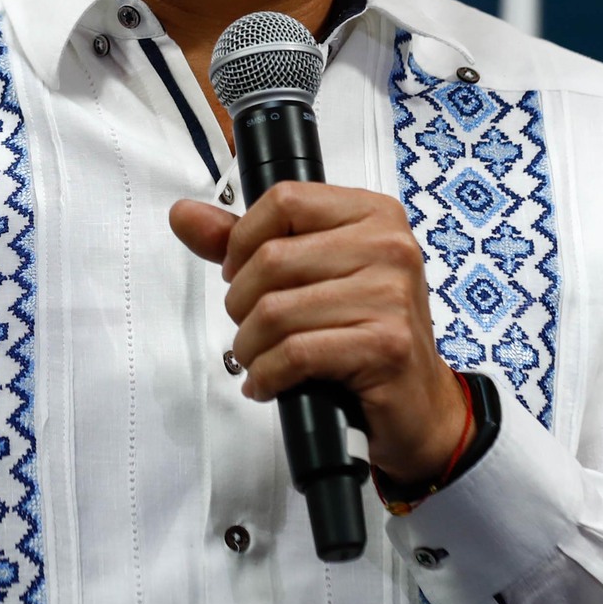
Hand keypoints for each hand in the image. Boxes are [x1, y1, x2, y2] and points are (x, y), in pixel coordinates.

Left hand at [169, 181, 468, 484]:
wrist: (418, 404)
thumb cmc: (364, 331)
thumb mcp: (311, 274)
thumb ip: (247, 242)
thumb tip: (184, 214)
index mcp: (373, 214)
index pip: (284, 200)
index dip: (243, 239)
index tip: (239, 271)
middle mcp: (389, 246)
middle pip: (271, 259)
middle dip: (242, 303)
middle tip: (253, 327)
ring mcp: (392, 295)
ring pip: (276, 310)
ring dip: (250, 346)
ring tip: (259, 359)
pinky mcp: (385, 345)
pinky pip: (294, 353)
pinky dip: (266, 374)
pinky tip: (268, 382)